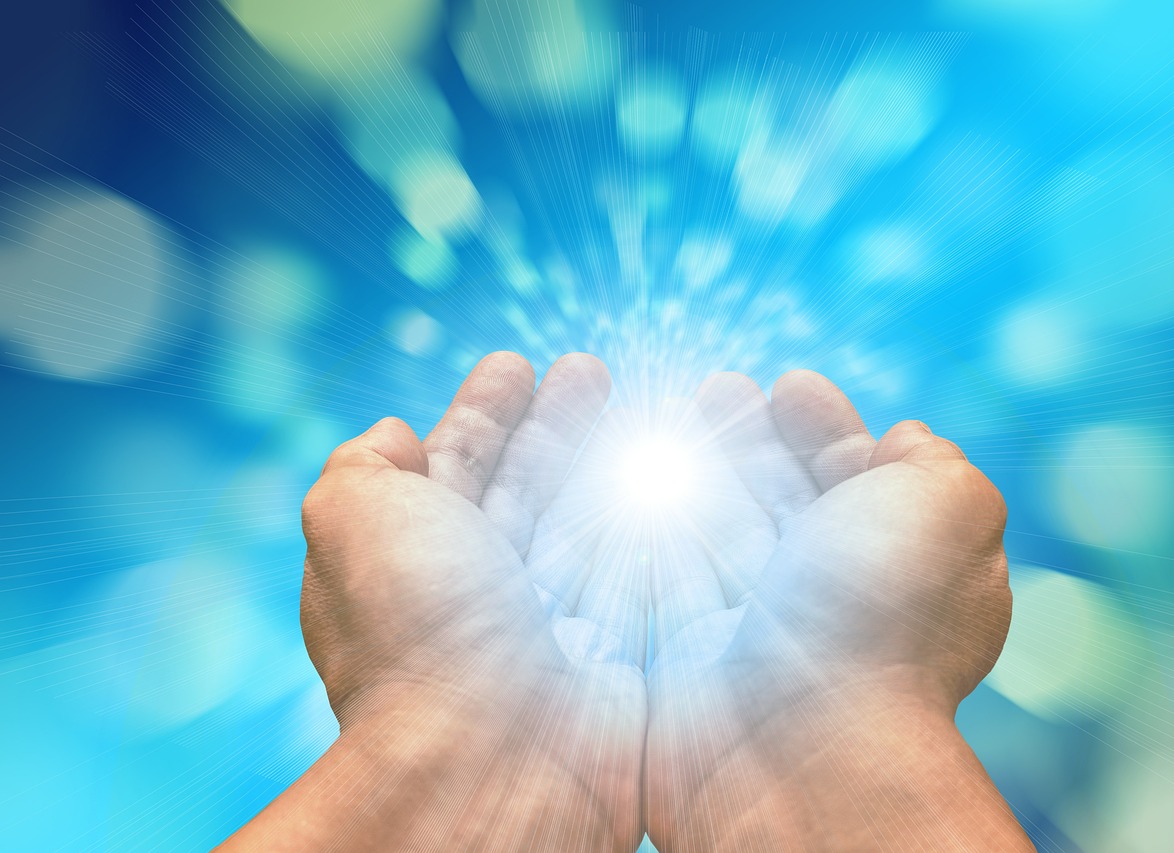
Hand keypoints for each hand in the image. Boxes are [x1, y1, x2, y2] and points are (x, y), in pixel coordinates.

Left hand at [224, 352, 645, 851]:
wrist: (489, 762)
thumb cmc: (415, 636)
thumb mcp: (350, 521)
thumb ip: (362, 466)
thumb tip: (394, 433)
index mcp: (419, 560)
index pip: (456, 466)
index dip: (484, 413)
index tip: (516, 362)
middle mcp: (484, 593)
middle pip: (530, 486)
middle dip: (558, 425)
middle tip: (590, 369)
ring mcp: (555, 627)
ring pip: (591, 523)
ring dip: (616, 463)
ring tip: (651, 408)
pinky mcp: (618, 656)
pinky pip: (647, 573)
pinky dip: (663, 525)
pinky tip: (687, 479)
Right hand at [645, 370, 1030, 850]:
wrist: (800, 744)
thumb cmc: (880, 618)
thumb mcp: (951, 509)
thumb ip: (935, 462)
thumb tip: (904, 438)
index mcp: (893, 565)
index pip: (855, 479)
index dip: (825, 426)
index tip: (790, 385)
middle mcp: (824, 598)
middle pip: (777, 496)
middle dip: (747, 436)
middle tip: (716, 387)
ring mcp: (750, 629)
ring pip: (712, 527)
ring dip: (690, 467)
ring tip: (662, 415)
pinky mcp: (684, 655)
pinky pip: (657, 571)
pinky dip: (642, 522)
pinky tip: (626, 476)